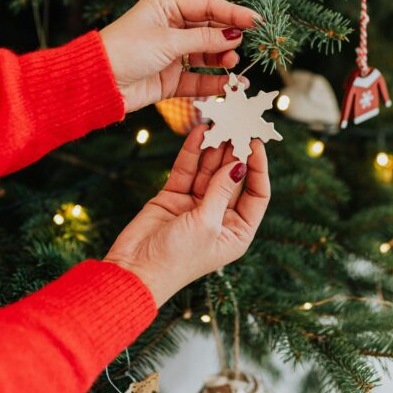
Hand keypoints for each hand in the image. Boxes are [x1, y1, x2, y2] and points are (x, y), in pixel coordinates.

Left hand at [100, 0, 257, 113]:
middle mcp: (169, 29)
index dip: (232, 12)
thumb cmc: (126, 50)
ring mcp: (170, 55)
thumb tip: (234, 35)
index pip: (207, 6)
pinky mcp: (169, 80)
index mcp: (165, 8)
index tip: (256, 21)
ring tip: (233, 65)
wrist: (98, 84)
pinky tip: (229, 85)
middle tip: (242, 46)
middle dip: (228, 38)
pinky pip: (197, 79)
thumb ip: (204, 38)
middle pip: (209, 30)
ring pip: (205, 55)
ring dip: (222, 61)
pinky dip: (213, 82)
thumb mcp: (168, 40)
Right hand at [104, 126, 269, 305]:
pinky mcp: (173, 197)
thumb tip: (240, 164)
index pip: (257, 194)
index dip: (258, 168)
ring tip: (220, 121)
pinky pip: (187, 170)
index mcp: (237, 232)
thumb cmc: (177, 258)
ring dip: (215, 147)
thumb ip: (222, 190)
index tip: (256, 143)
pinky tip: (199, 132)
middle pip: (232, 177)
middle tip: (238, 123)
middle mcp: (220, 217)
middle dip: (235, 151)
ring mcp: (196, 206)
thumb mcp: (207, 224)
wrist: (134, 271)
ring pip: (209, 170)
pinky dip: (192, 152)